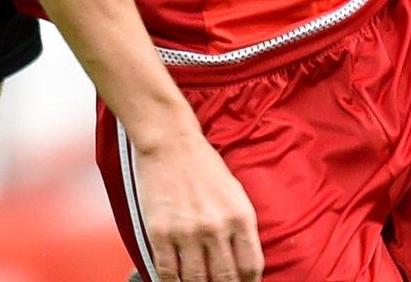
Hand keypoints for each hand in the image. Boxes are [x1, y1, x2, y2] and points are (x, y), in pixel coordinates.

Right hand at [131, 126, 262, 281]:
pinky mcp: (160, 232)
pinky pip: (168, 271)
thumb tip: (243, 264)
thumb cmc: (204, 167)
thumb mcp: (236, 194)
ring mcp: (186, 231)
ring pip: (196, 279)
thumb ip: (242, 228)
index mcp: (240, 217)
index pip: (250, 267)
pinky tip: (175, 281)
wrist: (170, 143)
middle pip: (225, 278)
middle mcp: (216, 227)